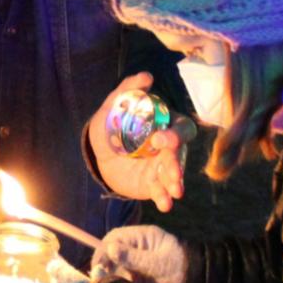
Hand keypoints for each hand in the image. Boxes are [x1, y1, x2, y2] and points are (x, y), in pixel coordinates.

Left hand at [86, 73, 185, 210]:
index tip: (160, 139)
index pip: (182, 129)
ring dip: (175, 183)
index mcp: (166, 126)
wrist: (101, 152)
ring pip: (174, 176)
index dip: (176, 135)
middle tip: (172, 171)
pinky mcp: (153, 184)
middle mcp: (170, 148)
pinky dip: (164, 198)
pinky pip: (162, 192)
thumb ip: (129, 89)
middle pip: (180, 155)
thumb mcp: (115, 104)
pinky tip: (165, 205)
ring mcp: (163, 168)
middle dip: (177, 163)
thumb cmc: (113, 124)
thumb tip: (147, 77)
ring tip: (175, 191)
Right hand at [92, 225, 186, 282]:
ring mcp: (136, 264)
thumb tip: (110, 248)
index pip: (116, 237)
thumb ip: (134, 257)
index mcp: (143, 237)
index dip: (104, 249)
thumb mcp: (158, 262)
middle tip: (98, 277)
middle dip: (103, 263)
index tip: (98, 263)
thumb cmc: (181, 269)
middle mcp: (136, 249)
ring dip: (108, 275)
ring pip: (113, 266)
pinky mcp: (137, 279)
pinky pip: (120, 279)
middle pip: (111, 252)